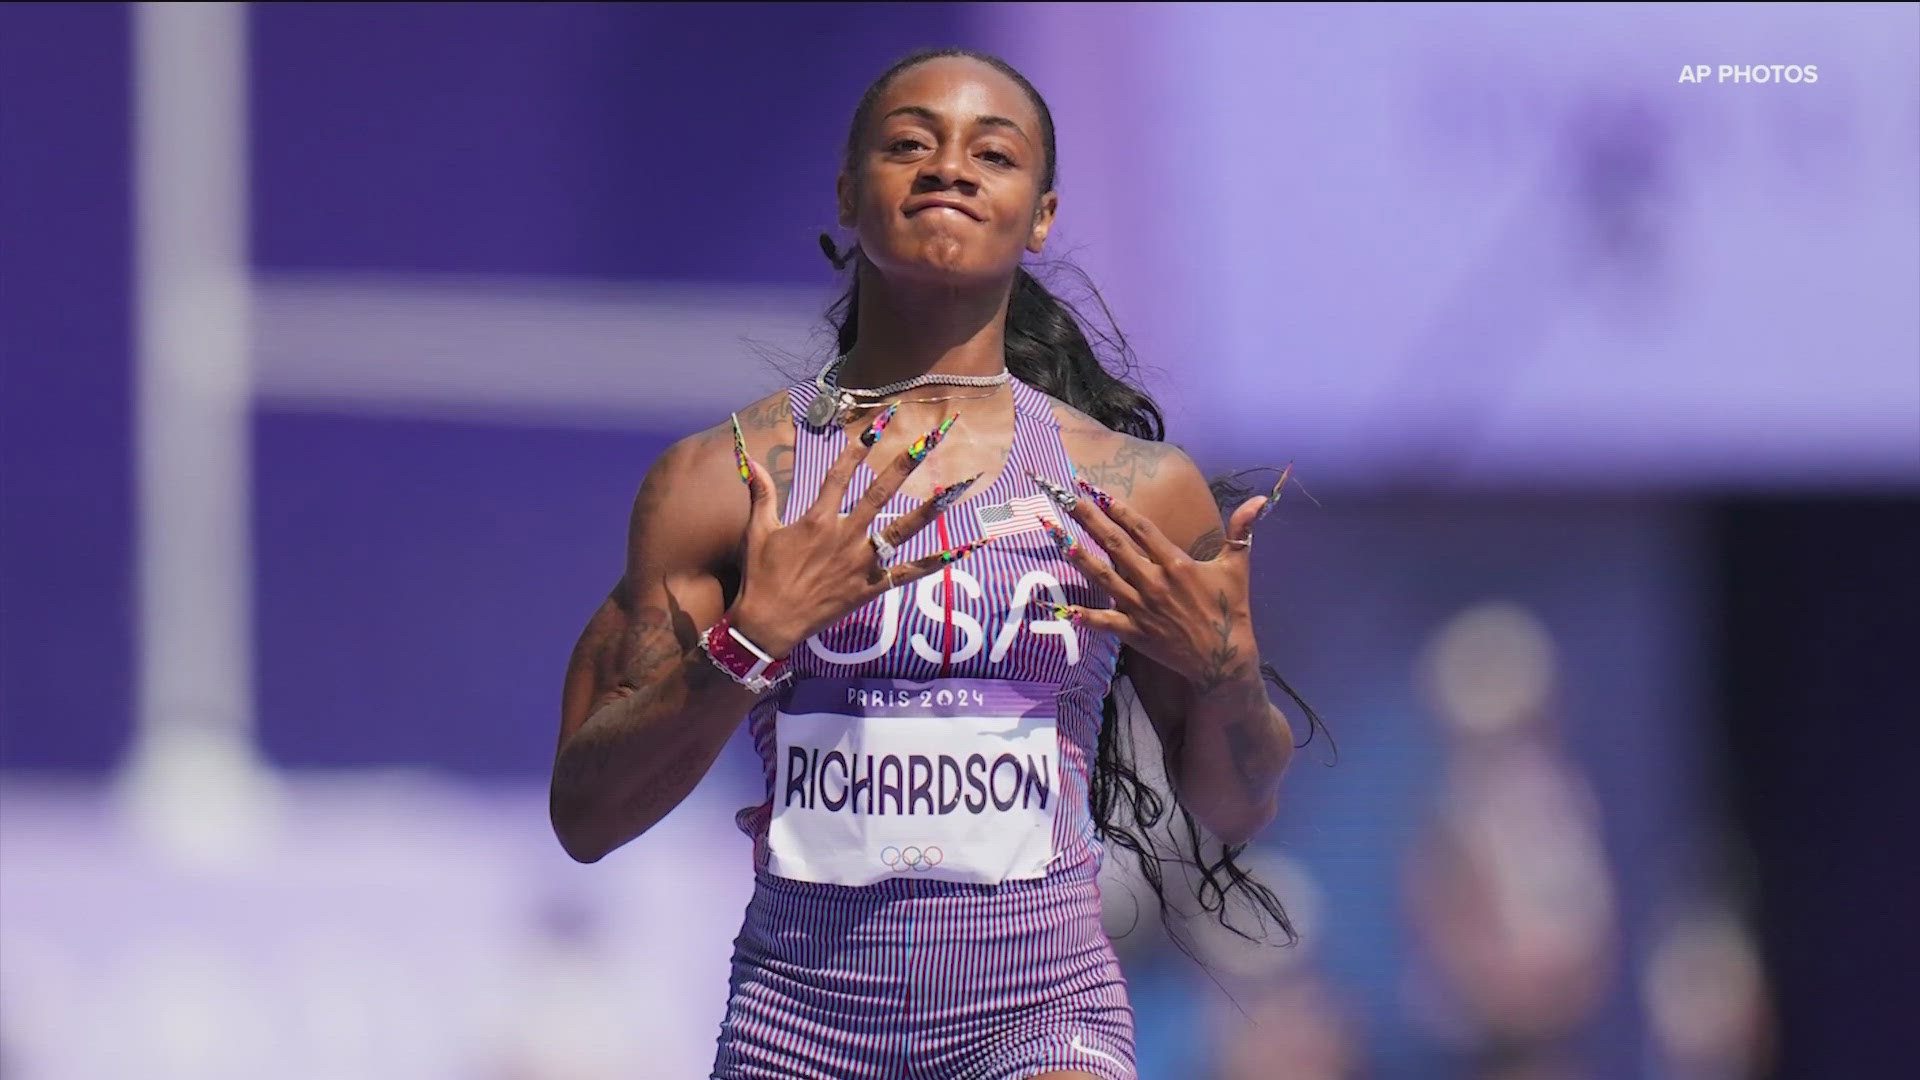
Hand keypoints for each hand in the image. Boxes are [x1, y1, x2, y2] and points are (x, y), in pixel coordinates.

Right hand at [726, 406, 989, 657]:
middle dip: (904, 465)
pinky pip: (907, 574)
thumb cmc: (761, 576)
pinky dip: (934, 563)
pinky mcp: (870, 587)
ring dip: (929, 508)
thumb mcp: (757, 531)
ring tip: (954, 489)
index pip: (841, 474)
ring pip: (901, 530)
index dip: (858, 447)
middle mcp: (844, 536)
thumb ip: (760, 493)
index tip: (877, 425)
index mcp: (817, 520)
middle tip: (926, 442)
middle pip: (880, 493)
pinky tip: (960, 551)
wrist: (768, 624)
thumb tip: (749, 458)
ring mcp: (860, 563)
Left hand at [1043, 476, 1273, 694]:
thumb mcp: (1237, 567)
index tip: (1097, 490)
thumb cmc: (1229, 610)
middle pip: (1115, 545)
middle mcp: (1154, 582)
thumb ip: (1242, 530)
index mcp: (1177, 563)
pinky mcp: (1134, 632)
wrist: (1223, 659)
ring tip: (1057, 537)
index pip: (1142, 529)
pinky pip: (1105, 622)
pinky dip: (1085, 616)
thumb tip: (1260, 499)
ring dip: (1079, 556)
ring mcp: (1141, 608)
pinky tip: (1064, 607)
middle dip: (1090, 519)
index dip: (1119, 508)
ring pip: (1104, 577)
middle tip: (1067, 498)